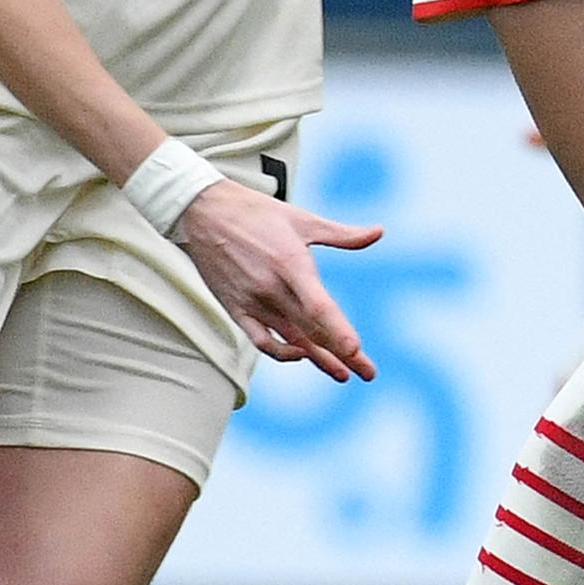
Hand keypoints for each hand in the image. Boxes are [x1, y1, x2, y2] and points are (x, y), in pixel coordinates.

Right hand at [176, 180, 383, 380]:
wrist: (204, 211)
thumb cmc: (258, 213)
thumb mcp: (303, 220)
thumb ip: (342, 234)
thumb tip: (379, 232)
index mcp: (291, 264)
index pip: (317, 305)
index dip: (337, 329)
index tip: (355, 350)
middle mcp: (272, 288)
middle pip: (312, 330)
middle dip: (342, 355)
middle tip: (369, 373)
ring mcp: (253, 302)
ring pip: (291, 339)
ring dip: (319, 359)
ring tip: (344, 373)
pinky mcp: (237, 309)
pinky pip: (261, 340)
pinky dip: (281, 352)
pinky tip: (301, 355)